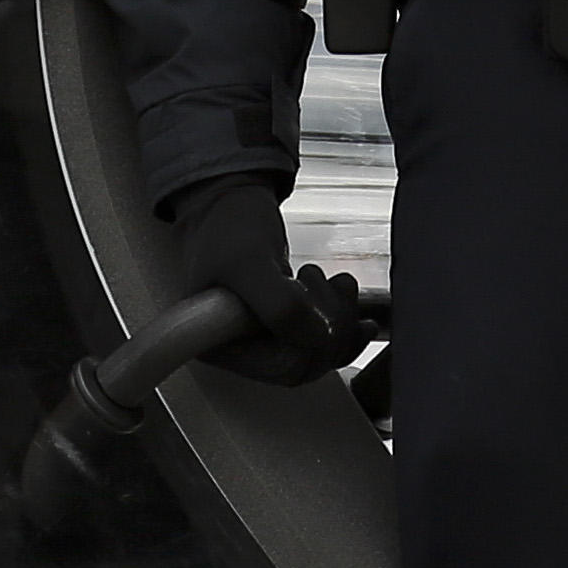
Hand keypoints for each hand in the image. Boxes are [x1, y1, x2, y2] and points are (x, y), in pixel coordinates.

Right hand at [170, 176, 369, 386]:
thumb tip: (319, 338)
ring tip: (336, 283)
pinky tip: (349, 299)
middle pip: (306, 363)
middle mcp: (239, 349)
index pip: (282, 368)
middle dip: (331, 325)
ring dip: (340, 320)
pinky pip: (322, 341)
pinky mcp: (281, 326)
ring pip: (318, 353)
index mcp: (218, 344)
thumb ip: (280, 306)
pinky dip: (343, 321)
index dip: (310, 342)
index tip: (307, 297)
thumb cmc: (229, 223)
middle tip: (328, 283)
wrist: (231, 200)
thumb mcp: (250, 261)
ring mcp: (262, 339)